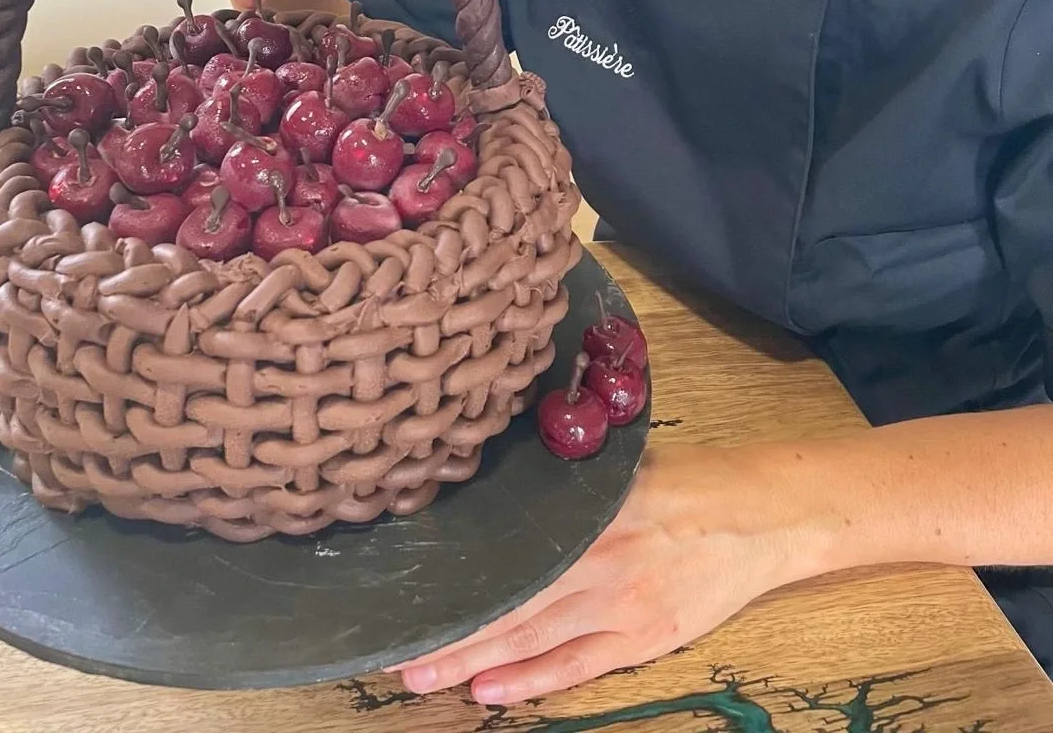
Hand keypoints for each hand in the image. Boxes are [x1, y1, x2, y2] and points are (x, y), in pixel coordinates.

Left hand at [395, 444, 815, 706]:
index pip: (507, 552)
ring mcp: (619, 607)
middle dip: (450, 632)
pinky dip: (529, 681)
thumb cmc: (688, 482)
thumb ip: (565, 482)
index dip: (457, 576)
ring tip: (423, 676)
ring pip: (531, 640)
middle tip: (398, 650)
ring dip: (473, 662)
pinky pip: (575, 666)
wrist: (759, 517)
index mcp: (588, 514)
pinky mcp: (642, 638)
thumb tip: (504, 475)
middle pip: (508, 604)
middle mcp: (597, 562)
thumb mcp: (619, 466)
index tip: (409, 587)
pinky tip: (489, 691)